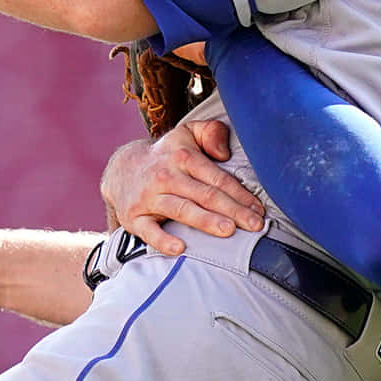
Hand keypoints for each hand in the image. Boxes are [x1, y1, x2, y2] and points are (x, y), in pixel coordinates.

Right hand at [99, 120, 263, 256]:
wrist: (121, 170)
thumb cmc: (166, 156)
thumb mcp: (187, 134)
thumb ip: (211, 132)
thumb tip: (225, 153)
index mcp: (183, 157)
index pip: (217, 178)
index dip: (240, 194)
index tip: (258, 209)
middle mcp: (166, 176)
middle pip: (204, 195)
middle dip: (232, 210)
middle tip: (255, 225)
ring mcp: (150, 198)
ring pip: (181, 210)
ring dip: (205, 221)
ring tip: (228, 231)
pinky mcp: (135, 218)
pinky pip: (149, 231)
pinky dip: (163, 240)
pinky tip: (180, 248)